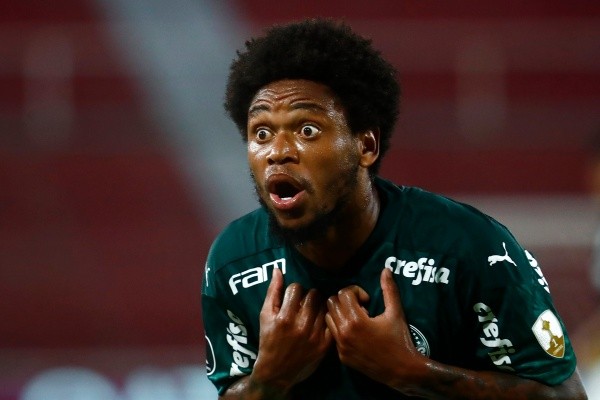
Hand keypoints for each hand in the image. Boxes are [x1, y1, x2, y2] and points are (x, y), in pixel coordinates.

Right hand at [251, 268, 332, 393]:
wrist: (276, 372)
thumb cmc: (268, 340)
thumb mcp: (264, 316)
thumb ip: (272, 292)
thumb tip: (277, 270)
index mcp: (284, 317)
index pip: (296, 288)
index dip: (293, 291)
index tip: (291, 299)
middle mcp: (301, 326)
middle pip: (313, 294)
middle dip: (308, 296)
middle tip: (303, 304)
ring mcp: (314, 336)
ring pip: (323, 306)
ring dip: (318, 306)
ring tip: (311, 312)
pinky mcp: (324, 345)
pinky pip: (330, 321)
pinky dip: (326, 318)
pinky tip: (319, 321)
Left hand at [325, 268, 425, 390]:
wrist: (402, 371)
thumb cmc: (400, 339)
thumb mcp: (396, 312)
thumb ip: (389, 289)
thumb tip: (385, 269)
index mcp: (356, 320)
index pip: (343, 293)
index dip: (355, 292)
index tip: (367, 300)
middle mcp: (344, 333)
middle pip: (331, 303)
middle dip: (345, 301)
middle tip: (360, 308)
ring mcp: (341, 346)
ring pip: (328, 318)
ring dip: (340, 314)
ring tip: (357, 319)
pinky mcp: (341, 356)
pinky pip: (333, 335)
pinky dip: (341, 329)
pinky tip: (357, 334)